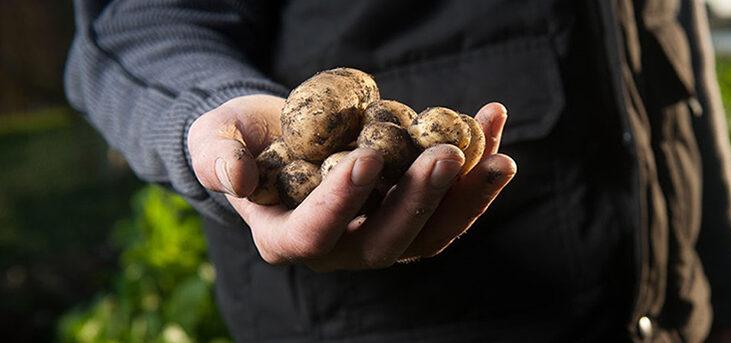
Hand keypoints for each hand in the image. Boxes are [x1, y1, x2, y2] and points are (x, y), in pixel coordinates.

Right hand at [188, 94, 516, 270]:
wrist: (275, 134)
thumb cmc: (237, 139)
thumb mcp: (214, 141)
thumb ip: (218, 159)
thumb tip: (237, 177)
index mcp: (286, 237)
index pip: (314, 233)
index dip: (341, 201)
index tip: (369, 156)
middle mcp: (337, 247)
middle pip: (386, 242)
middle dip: (421, 200)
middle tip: (449, 155)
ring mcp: (376, 232)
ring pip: (428, 234)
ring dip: (466, 197)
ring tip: (499, 156)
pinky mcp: (406, 212)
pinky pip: (446, 203)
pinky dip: (474, 171)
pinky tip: (492, 125)